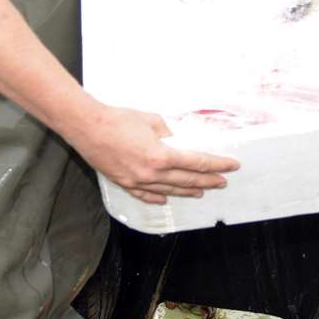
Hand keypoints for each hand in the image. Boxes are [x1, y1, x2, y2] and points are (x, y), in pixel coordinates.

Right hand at [69, 104, 238, 204]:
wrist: (87, 127)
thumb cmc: (118, 119)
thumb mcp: (152, 120)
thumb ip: (169, 133)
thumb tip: (178, 141)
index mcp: (161, 156)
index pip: (197, 163)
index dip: (216, 165)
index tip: (231, 165)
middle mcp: (151, 173)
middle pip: (187, 180)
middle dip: (208, 181)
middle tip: (222, 181)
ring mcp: (137, 181)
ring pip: (169, 190)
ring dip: (187, 192)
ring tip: (201, 192)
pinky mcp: (124, 183)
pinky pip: (145, 195)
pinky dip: (157, 197)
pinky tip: (166, 199)